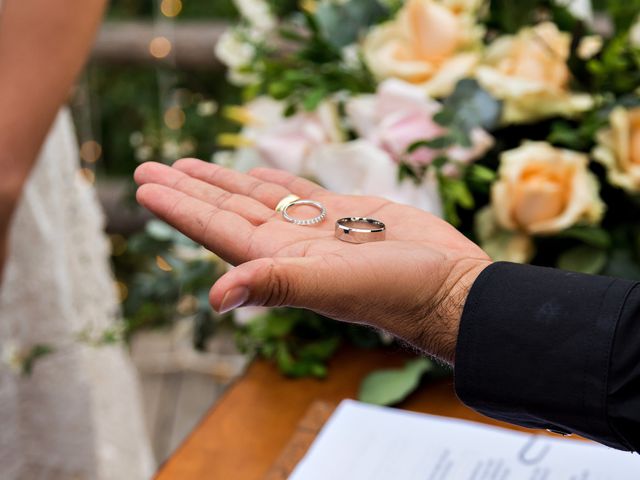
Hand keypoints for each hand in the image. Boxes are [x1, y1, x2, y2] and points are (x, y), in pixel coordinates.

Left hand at [134, 160, 490, 362]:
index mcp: (279, 260)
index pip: (216, 229)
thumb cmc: (397, 290)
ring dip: (221, 182)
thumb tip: (216, 298)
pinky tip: (253, 173)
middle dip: (188, 188)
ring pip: (257, 198)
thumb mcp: (333, 283)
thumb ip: (277, 284)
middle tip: (148, 167)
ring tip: (187, 164)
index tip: (145, 185)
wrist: (447, 286)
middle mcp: (290, 244)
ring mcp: (317, 228)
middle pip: (226, 210)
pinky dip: (273, 180)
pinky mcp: (346, 213)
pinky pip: (299, 192)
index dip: (179, 207)